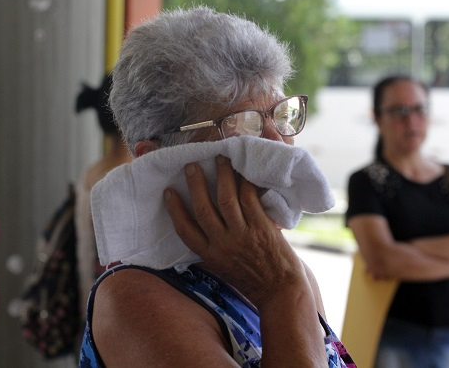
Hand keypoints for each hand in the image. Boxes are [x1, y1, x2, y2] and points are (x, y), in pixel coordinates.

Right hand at [164, 155, 307, 306]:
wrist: (279, 291)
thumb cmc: (251, 280)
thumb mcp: (222, 269)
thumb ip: (210, 252)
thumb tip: (197, 235)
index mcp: (210, 255)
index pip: (185, 230)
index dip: (174, 209)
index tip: (168, 191)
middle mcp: (223, 244)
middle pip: (203, 208)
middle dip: (196, 184)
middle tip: (192, 165)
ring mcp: (242, 235)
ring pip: (226, 198)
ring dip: (222, 175)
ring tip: (220, 158)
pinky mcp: (261, 227)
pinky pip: (250, 198)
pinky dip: (245, 182)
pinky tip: (243, 170)